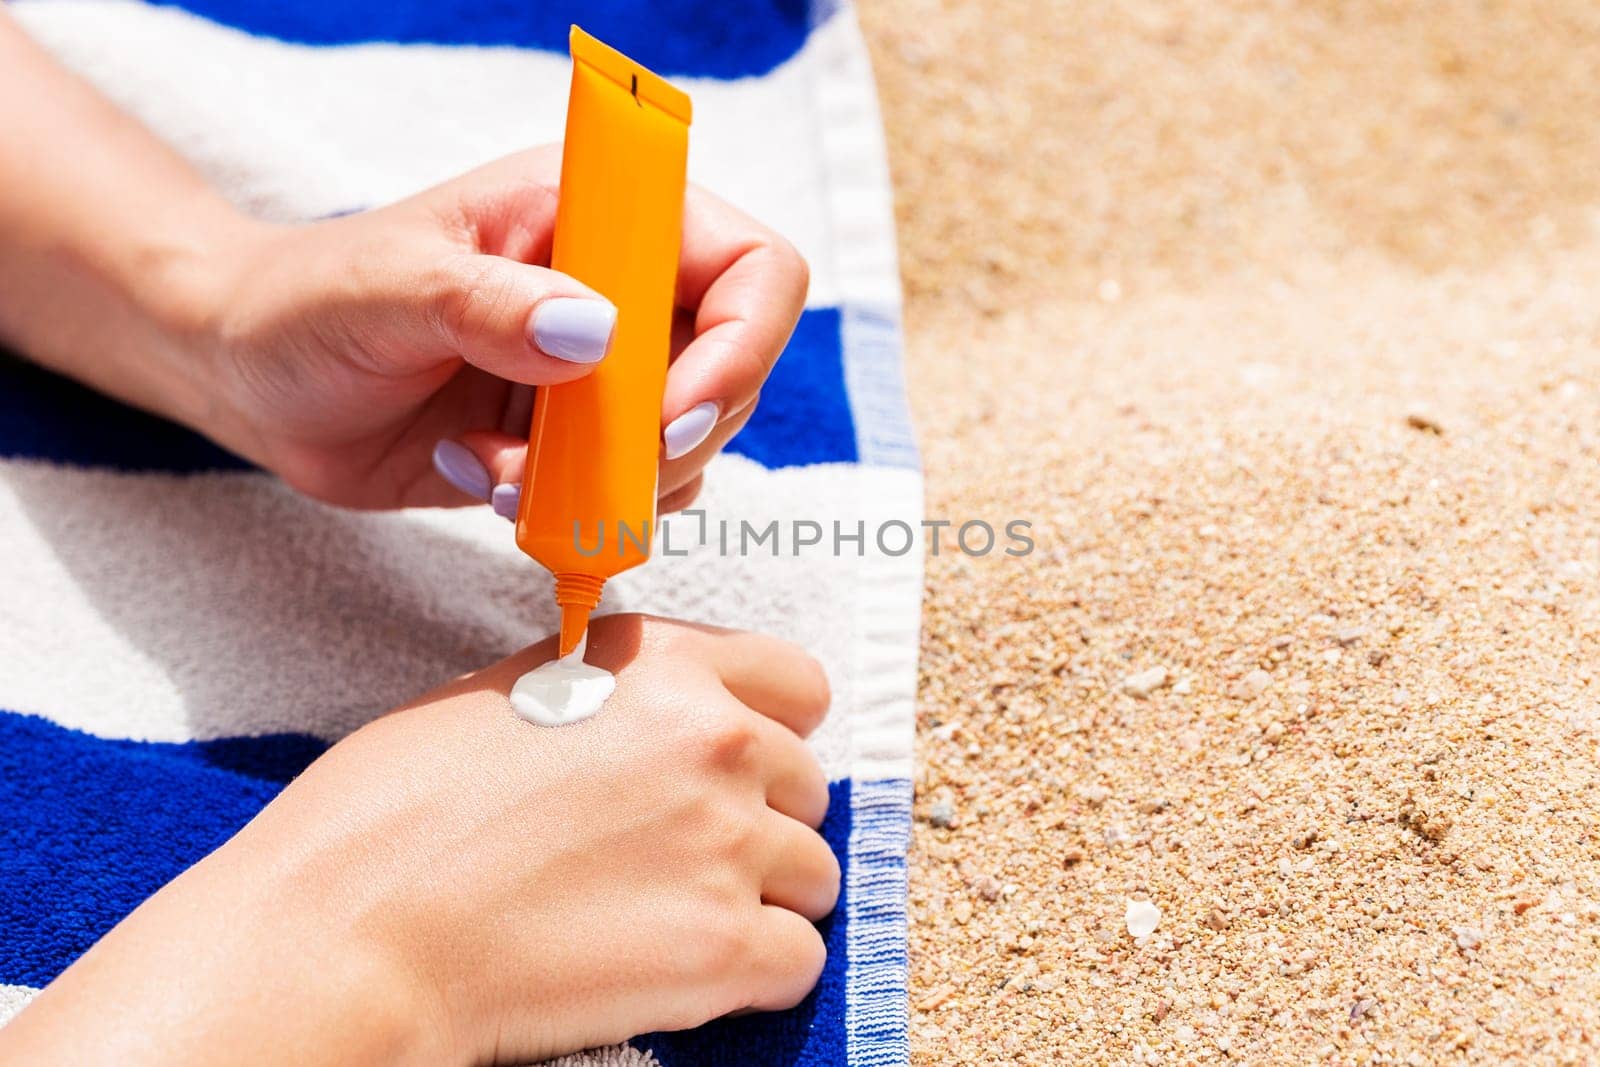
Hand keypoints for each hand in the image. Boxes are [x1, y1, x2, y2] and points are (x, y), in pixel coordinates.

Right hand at [0, 615, 837, 1065]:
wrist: (349, 928)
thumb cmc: (394, 811)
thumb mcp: (507, 694)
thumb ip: (615, 699)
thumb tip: (660, 726)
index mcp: (662, 662)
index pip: (798, 684)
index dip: (774, 729)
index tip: (740, 768)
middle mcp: (714, 738)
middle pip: (809, 785)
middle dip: (760, 822)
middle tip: (681, 859)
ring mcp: (726, 841)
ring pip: (812, 876)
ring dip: (761, 899)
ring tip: (674, 919)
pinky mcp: (723, 947)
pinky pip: (796, 961)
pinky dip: (754, 975)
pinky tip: (684, 974)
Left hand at [187, 146, 807, 511]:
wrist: (252, 377)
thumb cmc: (309, 300)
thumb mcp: (388, 289)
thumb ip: (489, 305)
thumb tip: (597, 334)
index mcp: (596, 215)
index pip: (750, 268)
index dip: (744, 344)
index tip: (673, 414)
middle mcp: (621, 292)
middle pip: (737, 370)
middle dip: (674, 436)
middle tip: (587, 464)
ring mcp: (604, 375)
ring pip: (691, 445)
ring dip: (616, 482)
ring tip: (503, 474)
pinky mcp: (575, 445)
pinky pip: (630, 494)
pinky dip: (575, 511)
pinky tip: (485, 483)